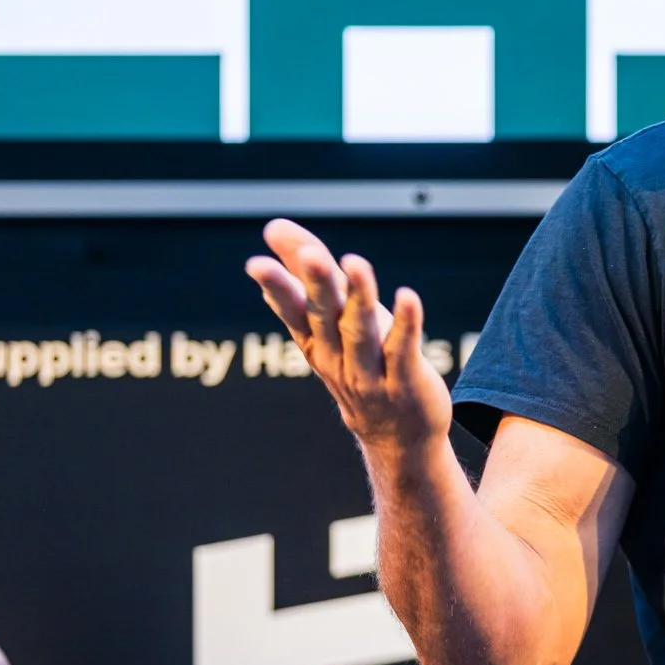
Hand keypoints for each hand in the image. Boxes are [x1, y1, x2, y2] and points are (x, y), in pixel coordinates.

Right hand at [244, 219, 452, 464]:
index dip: (277, 288)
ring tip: (355, 262)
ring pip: (360, 331)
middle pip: (324, 316)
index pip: (293, 311)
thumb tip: (275, 230)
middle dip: (317, 284)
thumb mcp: (330, 322)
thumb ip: (306, 274)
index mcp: (315, 341)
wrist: (395, 435)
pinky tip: (408, 296)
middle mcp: (337, 357)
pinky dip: (405, 323)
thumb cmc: (360, 365)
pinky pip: (403, 349)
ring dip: (359, 296)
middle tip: (310, 254)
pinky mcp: (405, 380)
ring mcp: (369, 372)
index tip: (256, 264)